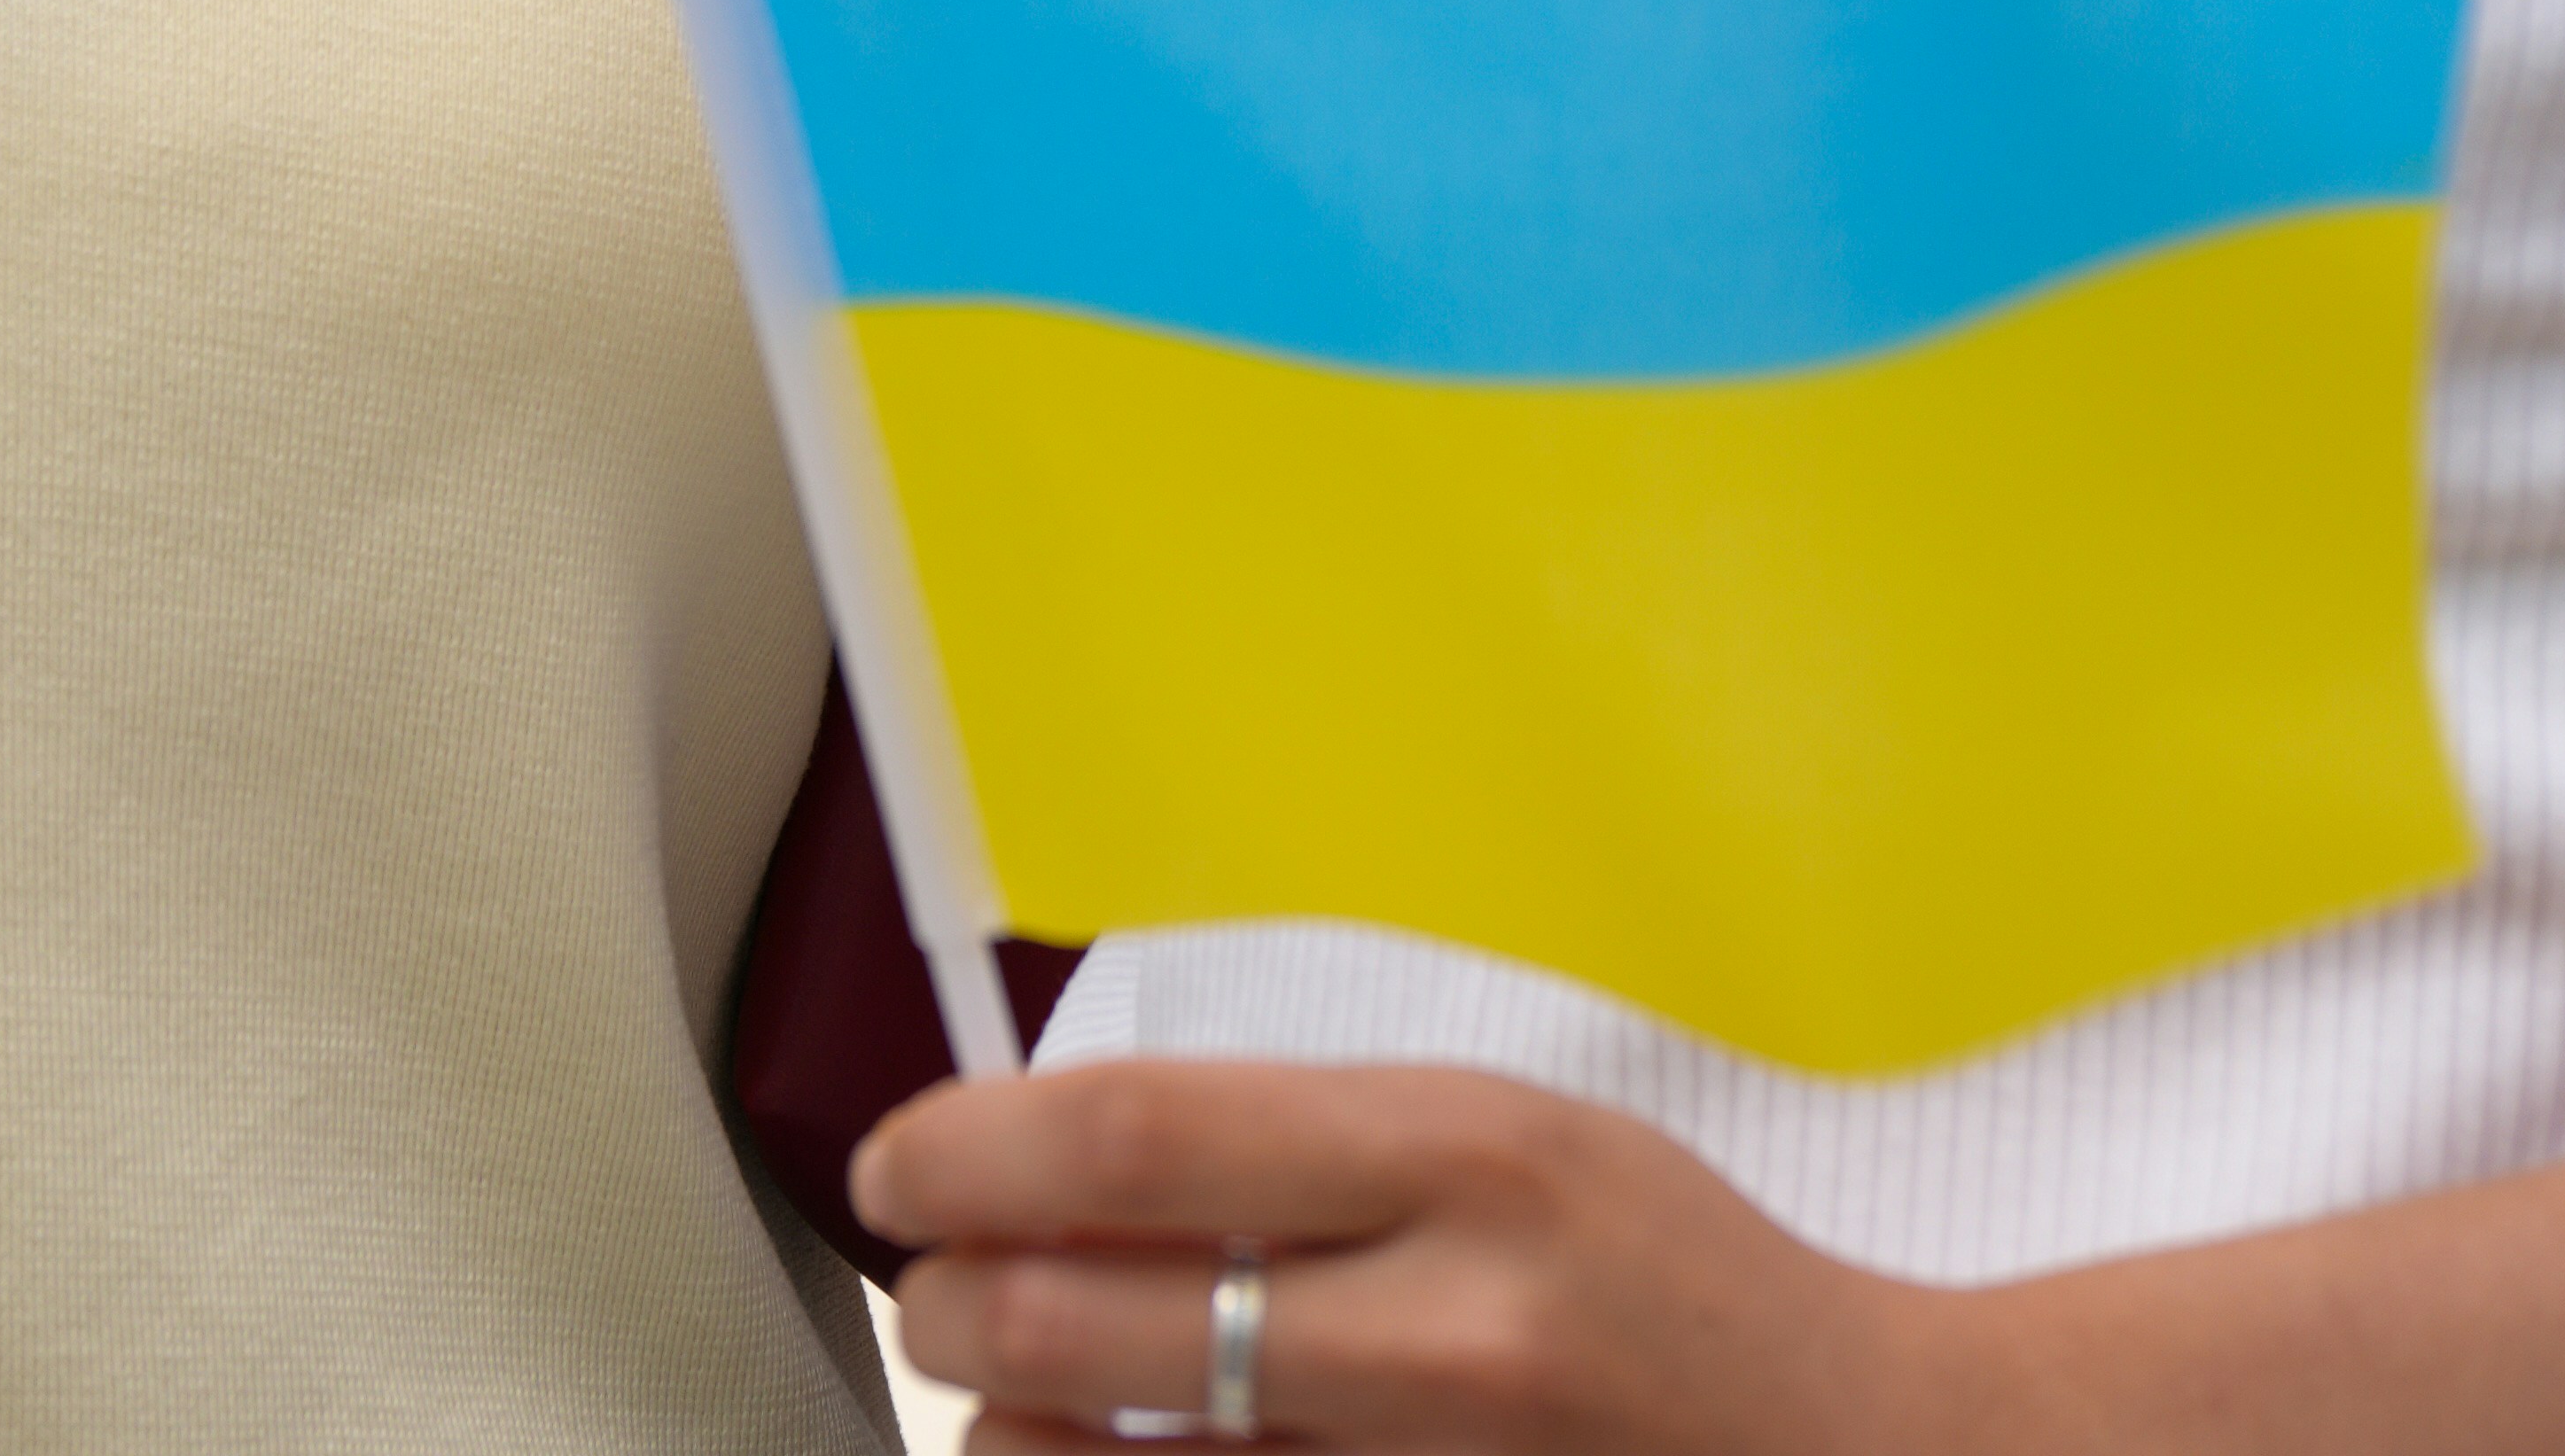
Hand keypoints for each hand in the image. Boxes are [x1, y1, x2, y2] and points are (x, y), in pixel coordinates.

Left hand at [855, 1057, 1994, 1455]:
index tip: (894, 1166)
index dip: (972, 1149)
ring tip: (1001, 1417)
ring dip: (1017, 1447)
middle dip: (958, 1310)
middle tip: (926, 1298)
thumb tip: (1067, 1163)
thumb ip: (1306, 1152)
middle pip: (1098, 1315)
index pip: (1138, 1139)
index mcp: (1458, 1159)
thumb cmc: (1671, 1286)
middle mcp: (1449, 1326)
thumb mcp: (1508, 1141)